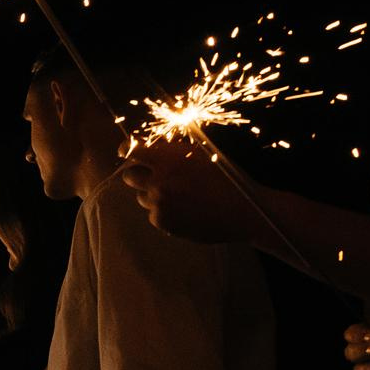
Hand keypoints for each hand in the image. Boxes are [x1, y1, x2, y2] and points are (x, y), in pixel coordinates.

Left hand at [119, 140, 255, 244]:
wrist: (243, 211)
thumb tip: (152, 148)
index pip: (132, 151)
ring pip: (142, 197)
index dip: (127, 151)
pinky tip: (185, 211)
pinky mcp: (161, 221)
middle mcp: (158, 180)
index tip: (127, 152)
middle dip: (139, 175)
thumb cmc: (227, 179)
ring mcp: (158, 203)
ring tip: (180, 197)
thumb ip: (174, 152)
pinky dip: (164, 212)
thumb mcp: (202, 155)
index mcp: (168, 159)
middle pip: (129, 176)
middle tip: (154, 177)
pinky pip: (153, 214)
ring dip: (153, 195)